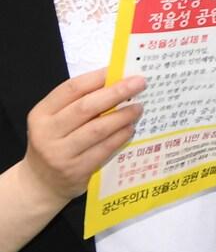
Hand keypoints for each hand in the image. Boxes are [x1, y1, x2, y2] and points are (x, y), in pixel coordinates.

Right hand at [22, 68, 144, 203]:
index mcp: (41, 113)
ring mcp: (60, 153)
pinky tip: (131, 128)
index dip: (98, 77)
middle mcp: (47, 132)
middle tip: (139, 83)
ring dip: (122, 116)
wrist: (41, 183)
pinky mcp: (76, 170)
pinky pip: (103, 149)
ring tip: (139, 107)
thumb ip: (79, 103)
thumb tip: (117, 81)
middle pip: (85, 107)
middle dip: (116, 92)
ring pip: (97, 129)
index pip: (71, 89)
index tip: (120, 69)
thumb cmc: (55, 143)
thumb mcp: (56, 121)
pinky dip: (120, 136)